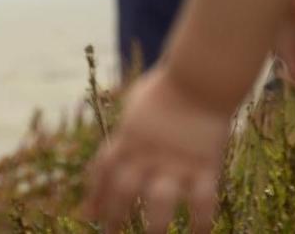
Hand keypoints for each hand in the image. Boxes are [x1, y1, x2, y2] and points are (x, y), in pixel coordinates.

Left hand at [80, 68, 232, 232]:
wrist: (202, 75)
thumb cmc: (171, 83)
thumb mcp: (138, 100)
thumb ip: (130, 123)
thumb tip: (124, 132)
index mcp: (128, 137)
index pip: (103, 171)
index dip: (94, 194)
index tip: (89, 214)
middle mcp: (148, 153)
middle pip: (123, 191)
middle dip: (114, 218)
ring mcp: (176, 161)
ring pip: (158, 202)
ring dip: (153, 226)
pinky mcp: (205, 166)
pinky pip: (202, 202)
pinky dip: (201, 223)